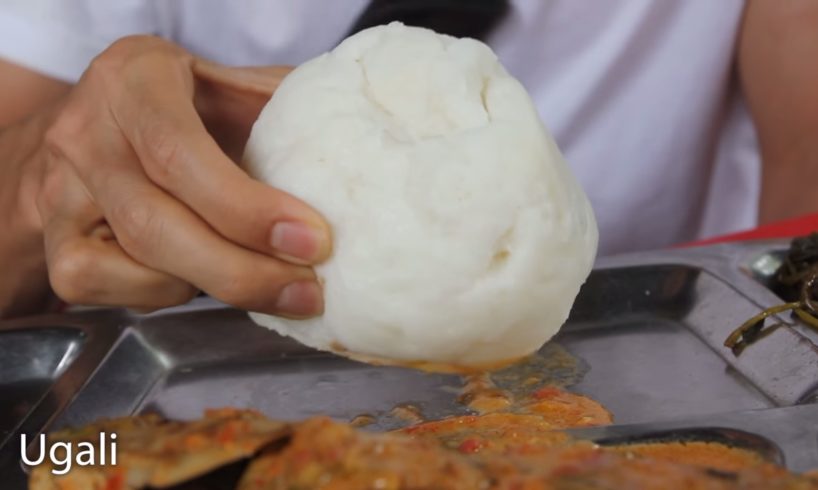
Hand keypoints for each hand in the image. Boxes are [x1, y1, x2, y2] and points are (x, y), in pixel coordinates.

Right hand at [35, 36, 330, 316]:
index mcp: (133, 82)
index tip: (313, 240)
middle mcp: (86, 137)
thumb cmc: (176, 104)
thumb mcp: (224, 83)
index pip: (180, 155)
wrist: (92, 125)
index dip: (247, 209)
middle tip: (309, 290)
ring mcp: (63, 197)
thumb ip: (276, 106)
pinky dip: (171, 296)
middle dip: (245, 271)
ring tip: (282, 291)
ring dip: (220, 288)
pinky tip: (207, 280)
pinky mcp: (58, 247)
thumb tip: (353, 150)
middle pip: (158, 226)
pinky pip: (118, 291)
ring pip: (141, 264)